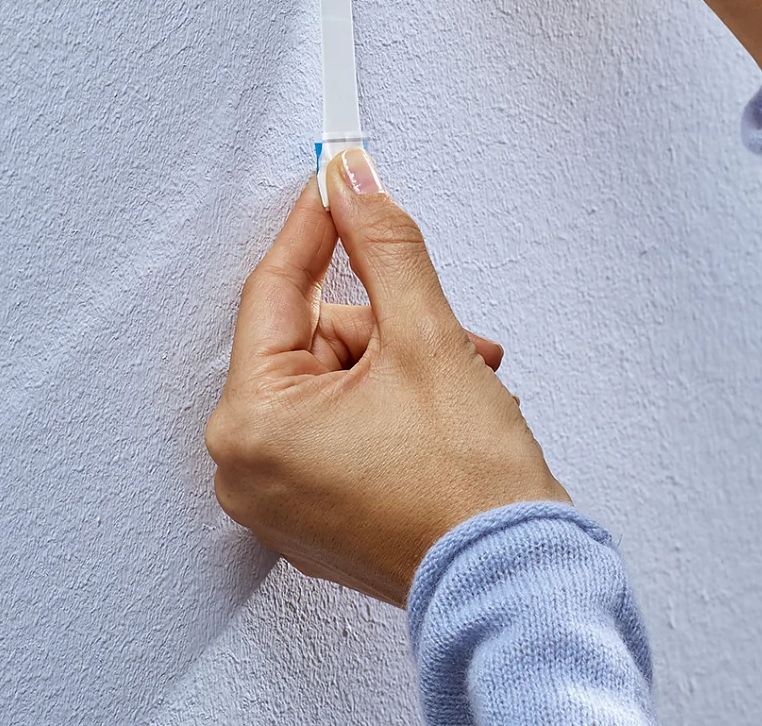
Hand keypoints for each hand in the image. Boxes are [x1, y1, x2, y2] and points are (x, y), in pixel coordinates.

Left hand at [205, 148, 567, 606]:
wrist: (513, 580)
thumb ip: (382, 244)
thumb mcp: (425, 336)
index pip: (277, 289)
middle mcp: (248, 470)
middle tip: (443, 334)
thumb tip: (353, 183)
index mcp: (251, 426)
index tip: (339, 181)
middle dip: (387, 323)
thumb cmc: (467, 491)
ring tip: (460, 381)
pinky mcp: (316, 518)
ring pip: (334, 380)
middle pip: (310, 339)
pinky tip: (441, 412)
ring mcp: (280, 502)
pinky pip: (339, 427)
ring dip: (402, 363)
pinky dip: (390, 405)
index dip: (318, 226)